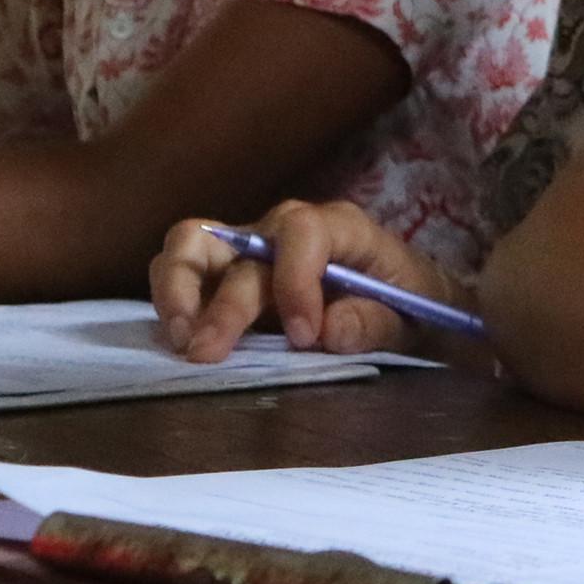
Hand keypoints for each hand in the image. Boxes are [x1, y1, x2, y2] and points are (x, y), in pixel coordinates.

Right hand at [151, 199, 457, 361]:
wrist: (405, 303)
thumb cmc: (410, 304)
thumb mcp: (411, 318)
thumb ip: (374, 323)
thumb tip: (328, 330)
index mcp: (340, 228)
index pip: (305, 233)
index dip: (296, 281)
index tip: (303, 336)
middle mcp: (285, 229)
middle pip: (238, 244)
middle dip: (221, 303)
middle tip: (206, 355)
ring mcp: (250, 248)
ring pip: (192, 243)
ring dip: (176, 290)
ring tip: (181, 342)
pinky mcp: (226, 275)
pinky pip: (184, 272)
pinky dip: (172, 303)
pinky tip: (179, 343)